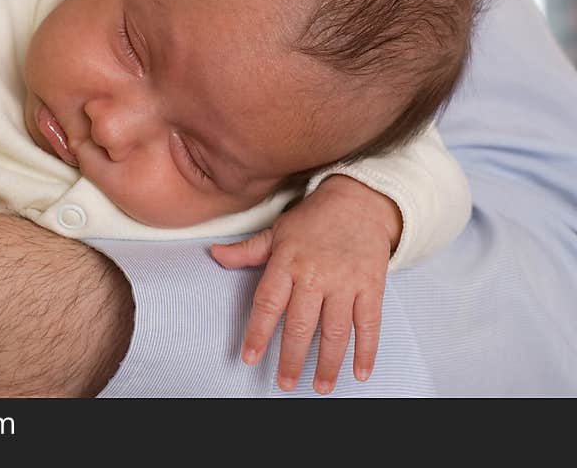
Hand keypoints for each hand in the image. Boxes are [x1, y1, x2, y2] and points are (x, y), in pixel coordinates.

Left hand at [211, 175, 400, 394]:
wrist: (360, 200)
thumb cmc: (313, 219)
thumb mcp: (277, 231)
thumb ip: (248, 250)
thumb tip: (215, 255)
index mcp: (287, 261)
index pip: (268, 303)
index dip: (258, 332)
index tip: (250, 357)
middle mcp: (316, 274)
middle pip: (301, 324)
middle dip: (292, 357)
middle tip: (285, 383)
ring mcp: (345, 281)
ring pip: (336, 330)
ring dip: (328, 363)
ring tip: (320, 387)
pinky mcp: (372, 286)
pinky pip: (369, 324)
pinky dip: (366, 351)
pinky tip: (359, 372)